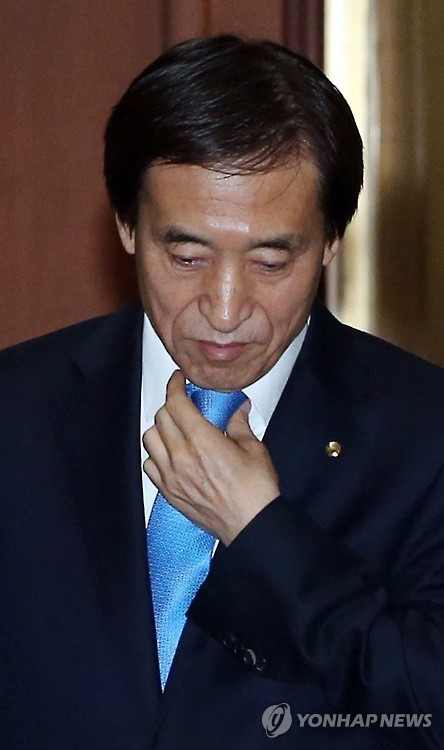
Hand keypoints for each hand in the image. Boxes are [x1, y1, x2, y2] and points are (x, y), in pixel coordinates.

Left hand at [143, 371, 279, 544]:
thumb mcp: (254, 448)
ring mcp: (172, 476)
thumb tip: (239, 409)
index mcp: (203, 440)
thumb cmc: (255, 491)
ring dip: (161, 428)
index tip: (179, 380)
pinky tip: (170, 454)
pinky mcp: (169, 492)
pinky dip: (155, 455)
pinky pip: (149, 466)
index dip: (175, 386)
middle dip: (171, 404)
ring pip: (150, 439)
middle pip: (161, 417)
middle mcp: (182, 456)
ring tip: (175, 428)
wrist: (251, 524)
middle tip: (183, 403)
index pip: (176, 403)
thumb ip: (240, 424)